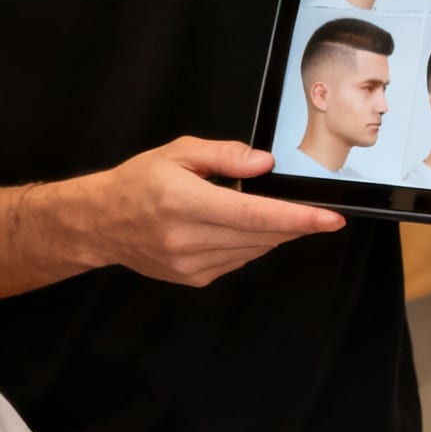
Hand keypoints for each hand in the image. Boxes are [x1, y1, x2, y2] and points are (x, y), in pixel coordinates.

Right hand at [83, 138, 342, 286]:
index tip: (330, 218)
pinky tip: (236, 228)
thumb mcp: (178, 152)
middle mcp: (186, 238)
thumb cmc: (138, 182)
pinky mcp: (193, 279)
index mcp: (183, 201)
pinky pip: (237, 261)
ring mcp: (190, 264)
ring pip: (253, 251)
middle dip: (294, 224)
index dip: (297, 218)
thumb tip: (266, 164)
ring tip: (269, 213)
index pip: (253, 215)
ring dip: (272, 233)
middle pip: (260, 236)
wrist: (100, 223)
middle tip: (316, 212)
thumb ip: (226, 156)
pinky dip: (249, 244)